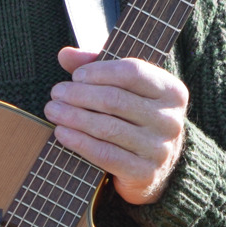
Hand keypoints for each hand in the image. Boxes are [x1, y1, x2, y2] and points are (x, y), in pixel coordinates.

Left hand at [45, 47, 189, 204]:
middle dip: (79, 95)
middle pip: (116, 100)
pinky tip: (61, 132)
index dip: (100, 71)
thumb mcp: (123, 87)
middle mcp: (171, 120)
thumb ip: (96, 66)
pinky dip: (79, 142)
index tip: (76, 75)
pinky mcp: (144, 173)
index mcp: (172, 91)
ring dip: (74, 116)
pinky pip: (105, 154)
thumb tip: (66, 54)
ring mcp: (160, 148)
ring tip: (52, 110)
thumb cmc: (132, 117)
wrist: (152, 167)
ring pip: (108, 127)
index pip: (133, 72)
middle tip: (56, 93)